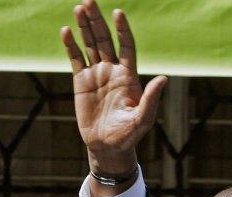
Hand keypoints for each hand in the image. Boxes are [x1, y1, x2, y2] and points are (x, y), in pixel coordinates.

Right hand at [60, 0, 166, 194]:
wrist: (108, 146)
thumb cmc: (129, 135)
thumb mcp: (143, 118)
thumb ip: (151, 97)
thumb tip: (164, 77)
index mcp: (129, 77)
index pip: (126, 47)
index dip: (122, 30)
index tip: (118, 13)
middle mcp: (113, 71)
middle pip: (105, 40)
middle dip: (98, 22)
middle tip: (90, 1)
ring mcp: (97, 75)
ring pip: (90, 45)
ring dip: (85, 27)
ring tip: (79, 8)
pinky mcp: (81, 82)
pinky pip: (76, 59)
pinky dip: (71, 45)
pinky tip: (67, 30)